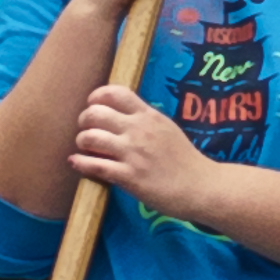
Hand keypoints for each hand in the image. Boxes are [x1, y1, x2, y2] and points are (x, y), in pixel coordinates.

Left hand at [69, 83, 212, 217]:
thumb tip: (121, 114)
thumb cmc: (185, 160)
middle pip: (95, 113)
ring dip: (81, 142)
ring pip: (89, 137)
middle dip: (84, 120)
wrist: (202, 186)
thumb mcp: (167, 128)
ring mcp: (132, 153)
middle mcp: (138, 130)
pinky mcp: (128, 176)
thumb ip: (145, 119)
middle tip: (86, 130)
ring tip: (84, 148)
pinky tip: (76, 162)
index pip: (114, 92)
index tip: (93, 106)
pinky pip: (93, 165)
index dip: (96, 97)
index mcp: (148, 115)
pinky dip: (80, 162)